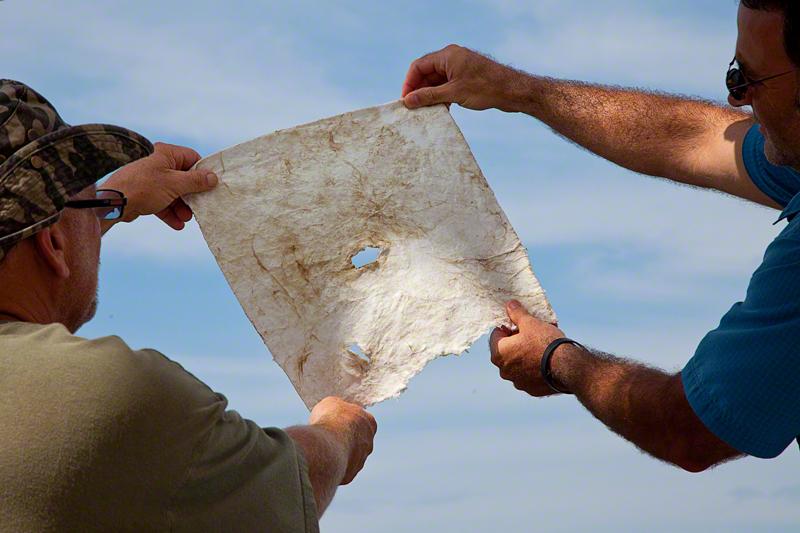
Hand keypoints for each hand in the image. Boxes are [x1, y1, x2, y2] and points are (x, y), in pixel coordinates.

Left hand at [101, 142, 217, 229]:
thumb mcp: (175, 184)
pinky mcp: (145, 193)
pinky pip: (162, 201)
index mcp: (166, 154)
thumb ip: (196, 181)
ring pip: (174, 192)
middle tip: (200, 207)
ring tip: (186, 218)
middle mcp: (159, 164)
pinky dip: (170, 212)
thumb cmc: (144, 187)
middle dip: (192, 195)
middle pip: (184, 178)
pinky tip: (176, 224)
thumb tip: (213, 178)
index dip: (203, 172)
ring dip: (182, 206)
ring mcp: (151, 179)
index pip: (192, 158)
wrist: (113, 203)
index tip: (211, 186)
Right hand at [309, 397, 376, 484]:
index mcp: (369, 422)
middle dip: (343, 438)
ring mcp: (361, 460)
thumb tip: (332, 411)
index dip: (346, 420)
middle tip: (326, 436)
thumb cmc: (330, 419)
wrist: (327, 445)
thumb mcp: (330, 403)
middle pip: (356, 440)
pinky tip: (321, 461)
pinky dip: (331, 466)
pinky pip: (340, 469)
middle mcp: (369, 442)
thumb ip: (336, 408)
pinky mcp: (351, 474)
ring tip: (321, 448)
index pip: (361, 421)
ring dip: (337, 453)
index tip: (334, 420)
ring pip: (348, 456)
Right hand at [402, 44, 522, 110]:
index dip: (409, 83)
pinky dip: (441, 96)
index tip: (406, 100)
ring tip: (425, 111)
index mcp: (448, 55)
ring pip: (437, 81)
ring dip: (430, 95)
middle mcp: (452, 58)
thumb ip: (429, 96)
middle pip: (427, 73)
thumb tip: (408, 101)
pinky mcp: (466, 78)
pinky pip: (447, 85)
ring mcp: (460, 68)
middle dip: (419, 90)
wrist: (513, 91)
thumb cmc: (486, 88)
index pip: (419, 66)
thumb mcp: (453, 93)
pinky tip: (441, 109)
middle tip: (413, 108)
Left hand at [489, 300, 567, 395]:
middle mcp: (504, 370)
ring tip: (543, 346)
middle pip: (507, 350)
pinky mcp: (531, 389)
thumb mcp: (530, 323)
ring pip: (519, 363)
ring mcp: (517, 382)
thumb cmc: (545, 343)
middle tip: (533, 333)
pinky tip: (548, 361)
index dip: (509, 327)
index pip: (496, 334)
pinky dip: (535, 368)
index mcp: (499, 353)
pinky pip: (530, 375)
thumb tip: (510, 305)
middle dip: (518, 341)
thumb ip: (517, 314)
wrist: (567, 367)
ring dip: (526, 355)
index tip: (521, 325)